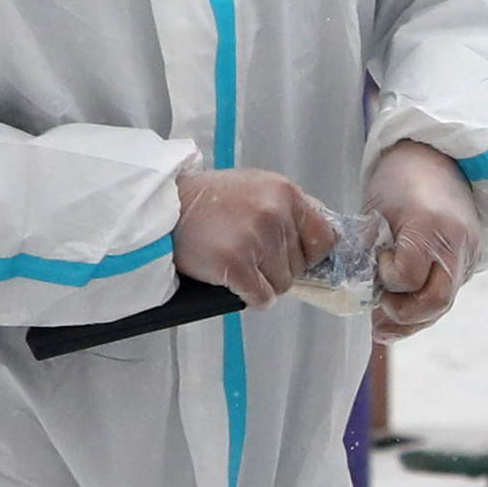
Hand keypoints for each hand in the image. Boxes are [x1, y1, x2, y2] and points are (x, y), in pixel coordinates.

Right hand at [174, 165, 339, 305]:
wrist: (162, 208)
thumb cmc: (207, 201)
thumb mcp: (256, 188)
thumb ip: (287, 211)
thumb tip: (318, 241)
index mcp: (285, 193)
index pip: (325, 238)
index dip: (309, 254)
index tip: (292, 257)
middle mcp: (274, 213)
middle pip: (300, 266)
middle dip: (278, 268)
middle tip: (248, 254)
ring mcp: (256, 239)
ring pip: (282, 285)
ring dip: (262, 283)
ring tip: (236, 262)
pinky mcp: (236, 264)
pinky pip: (262, 298)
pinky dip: (251, 298)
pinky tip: (233, 281)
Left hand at [365, 143, 480, 336]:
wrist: (440, 158)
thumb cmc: (400, 179)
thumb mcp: (376, 209)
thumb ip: (371, 249)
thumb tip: (363, 289)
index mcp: (430, 224)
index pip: (407, 277)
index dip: (387, 280)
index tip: (377, 267)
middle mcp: (457, 242)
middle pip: (436, 301)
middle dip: (404, 315)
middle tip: (380, 313)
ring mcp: (469, 253)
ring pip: (445, 304)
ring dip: (414, 320)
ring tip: (386, 326)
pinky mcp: (472, 260)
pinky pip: (449, 294)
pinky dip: (425, 308)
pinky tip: (403, 312)